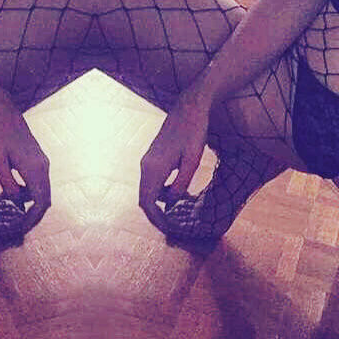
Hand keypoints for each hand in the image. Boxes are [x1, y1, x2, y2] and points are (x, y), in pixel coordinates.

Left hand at [0, 90, 50, 229]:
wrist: (1, 109)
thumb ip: (7, 182)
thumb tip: (16, 201)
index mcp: (35, 168)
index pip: (40, 202)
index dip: (32, 219)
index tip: (19, 228)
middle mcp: (43, 165)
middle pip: (45, 199)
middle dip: (33, 215)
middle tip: (16, 227)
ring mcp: (42, 161)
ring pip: (41, 191)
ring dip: (29, 203)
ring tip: (10, 212)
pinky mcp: (37, 158)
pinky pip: (37, 182)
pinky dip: (28, 192)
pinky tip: (10, 194)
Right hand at [138, 87, 211, 231]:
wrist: (189, 108)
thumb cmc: (194, 132)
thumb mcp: (192, 160)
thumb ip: (181, 183)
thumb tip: (172, 202)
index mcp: (154, 168)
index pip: (148, 202)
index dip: (157, 219)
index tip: (170, 229)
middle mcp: (146, 165)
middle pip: (144, 199)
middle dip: (157, 215)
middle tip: (173, 226)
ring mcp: (148, 161)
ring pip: (148, 191)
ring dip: (161, 203)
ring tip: (181, 211)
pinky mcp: (153, 158)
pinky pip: (153, 182)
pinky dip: (163, 192)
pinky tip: (180, 193)